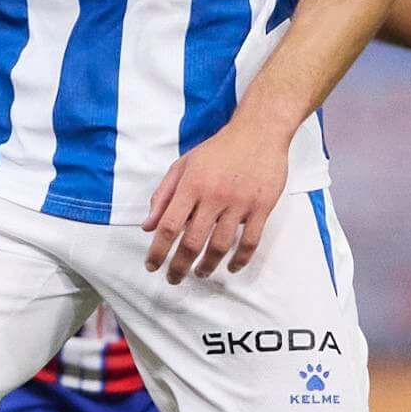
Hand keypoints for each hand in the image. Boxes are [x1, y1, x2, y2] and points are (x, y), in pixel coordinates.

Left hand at [142, 118, 289, 283]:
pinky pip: (250, 241)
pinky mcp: (262, 206)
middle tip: (173, 279)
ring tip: (200, 274)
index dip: (158, 250)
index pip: (169, 225)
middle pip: (193, 241)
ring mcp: (240, 203)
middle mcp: (214, 195)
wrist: (259, 132)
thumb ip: (163, 195)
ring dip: (208, 266)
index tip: (152, 266)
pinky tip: (231, 267)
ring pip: (221, 245)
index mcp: (192, 184)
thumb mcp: (184, 165)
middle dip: (179, 266)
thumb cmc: (218, 149)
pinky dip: (240, 259)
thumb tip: (148, 226)